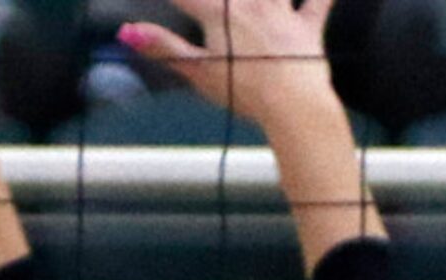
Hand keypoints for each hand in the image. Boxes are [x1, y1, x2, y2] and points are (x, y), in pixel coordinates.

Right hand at [117, 0, 333, 120]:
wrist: (292, 103)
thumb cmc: (243, 90)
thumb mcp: (197, 72)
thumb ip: (164, 48)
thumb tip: (127, 32)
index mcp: (220, 13)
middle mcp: (251, 1)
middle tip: (213, 3)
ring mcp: (282, 11)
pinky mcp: (308, 27)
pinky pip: (318, 2)